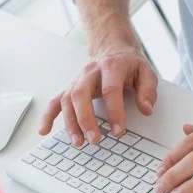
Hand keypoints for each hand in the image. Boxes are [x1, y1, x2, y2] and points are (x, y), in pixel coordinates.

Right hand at [39, 45, 157, 145]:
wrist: (113, 50)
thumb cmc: (130, 65)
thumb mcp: (146, 72)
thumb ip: (148, 91)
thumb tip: (146, 110)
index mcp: (111, 67)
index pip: (110, 90)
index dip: (114, 112)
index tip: (119, 131)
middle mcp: (90, 72)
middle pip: (81, 95)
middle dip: (86, 119)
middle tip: (94, 140)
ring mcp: (78, 80)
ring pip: (67, 100)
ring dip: (70, 123)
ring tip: (78, 142)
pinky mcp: (71, 87)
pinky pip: (55, 101)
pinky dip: (48, 116)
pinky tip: (44, 130)